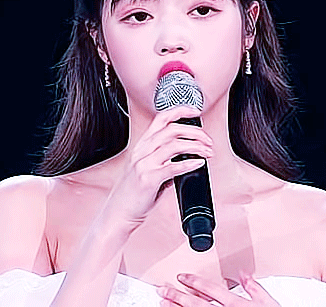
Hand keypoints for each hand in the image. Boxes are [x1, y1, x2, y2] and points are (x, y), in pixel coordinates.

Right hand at [99, 106, 212, 230]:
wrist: (117, 214)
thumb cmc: (132, 194)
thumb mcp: (145, 170)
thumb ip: (163, 162)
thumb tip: (186, 161)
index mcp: (142, 146)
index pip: (161, 118)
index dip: (180, 111)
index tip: (196, 113)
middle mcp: (142, 151)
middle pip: (172, 129)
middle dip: (195, 132)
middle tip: (208, 140)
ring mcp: (144, 164)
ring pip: (175, 144)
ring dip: (197, 146)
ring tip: (208, 152)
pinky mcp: (148, 179)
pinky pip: (173, 167)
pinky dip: (190, 163)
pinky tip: (199, 163)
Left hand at [157, 272, 280, 306]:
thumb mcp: (268, 303)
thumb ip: (255, 288)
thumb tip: (244, 273)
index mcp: (237, 304)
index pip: (211, 289)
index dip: (194, 281)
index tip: (181, 277)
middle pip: (197, 304)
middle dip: (178, 295)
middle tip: (163, 289)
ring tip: (163, 303)